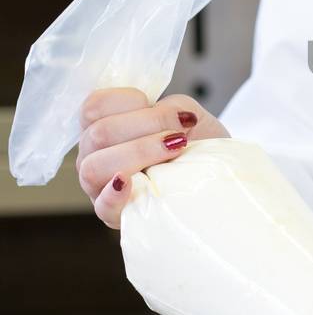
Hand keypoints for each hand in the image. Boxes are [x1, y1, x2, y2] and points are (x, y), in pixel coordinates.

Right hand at [77, 89, 228, 227]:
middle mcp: (95, 154)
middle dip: (145, 127)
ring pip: (94, 167)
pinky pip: (102, 206)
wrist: (217, 174)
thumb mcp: (185, 113)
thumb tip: (154, 118)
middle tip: (178, 135)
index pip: (92, 107)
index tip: (158, 108)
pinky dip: (113, 194)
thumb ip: (164, 108)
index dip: (127, 100)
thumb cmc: (197, 142)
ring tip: (173, 152)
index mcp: (104, 125)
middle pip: (97, 135)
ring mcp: (101, 186)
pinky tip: (128, 183)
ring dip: (138, 153)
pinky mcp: (116, 214)